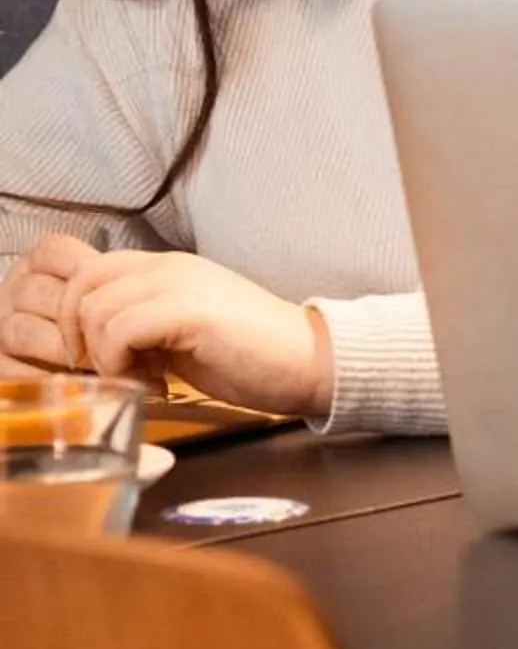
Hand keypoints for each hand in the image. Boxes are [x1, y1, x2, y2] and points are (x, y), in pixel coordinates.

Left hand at [1, 235, 331, 419]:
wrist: (308, 359)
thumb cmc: (250, 354)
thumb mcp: (184, 330)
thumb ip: (145, 322)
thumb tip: (98, 343)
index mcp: (166, 267)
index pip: (90, 271)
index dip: (78, 318)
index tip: (100, 357)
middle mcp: (168, 266)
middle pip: (82, 284)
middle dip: (78, 335)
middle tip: (110, 369)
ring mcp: (179, 284)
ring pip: (95, 308)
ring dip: (104, 354)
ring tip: (139, 377)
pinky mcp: (189, 311)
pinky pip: (121, 330)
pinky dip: (122, 363)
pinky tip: (155, 382)